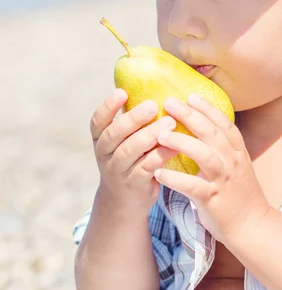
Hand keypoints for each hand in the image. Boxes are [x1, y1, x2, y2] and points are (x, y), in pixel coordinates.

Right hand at [90, 89, 178, 216]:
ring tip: (169, 122)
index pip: (98, 121)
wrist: (123, 202)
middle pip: (114, 134)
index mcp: (101, 139)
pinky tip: (175, 145)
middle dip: (133, 118)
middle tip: (153, 105)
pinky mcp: (134, 184)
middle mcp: (105, 154)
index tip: (122, 92)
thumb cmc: (128, 161)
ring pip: (130, 150)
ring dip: (149, 135)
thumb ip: (131, 122)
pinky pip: (146, 167)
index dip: (108, 106)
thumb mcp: (121, 142)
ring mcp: (117, 170)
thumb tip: (153, 86)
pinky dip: (161, 155)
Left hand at [154, 93, 270, 243]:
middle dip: (190, 116)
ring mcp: (224, 180)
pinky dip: (175, 180)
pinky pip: (193, 187)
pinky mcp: (213, 200)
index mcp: (237, 153)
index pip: (224, 124)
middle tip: (169, 103)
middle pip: (212, 134)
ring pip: (204, 156)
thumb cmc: (238, 194)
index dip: (208, 109)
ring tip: (160, 135)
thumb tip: (201, 129)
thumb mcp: (236, 165)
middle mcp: (232, 162)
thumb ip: (221, 148)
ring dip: (181, 143)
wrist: (252, 226)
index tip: (191, 95)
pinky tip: (159, 174)